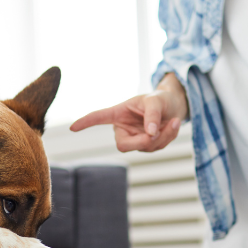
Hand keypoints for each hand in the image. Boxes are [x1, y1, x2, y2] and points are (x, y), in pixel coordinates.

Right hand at [69, 73, 187, 152]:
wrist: (174, 107)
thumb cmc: (160, 100)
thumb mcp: (156, 100)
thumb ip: (152, 114)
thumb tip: (150, 133)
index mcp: (118, 113)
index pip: (99, 118)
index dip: (86, 122)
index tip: (72, 128)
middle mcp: (123, 128)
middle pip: (123, 145)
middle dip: (142, 142)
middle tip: (156, 133)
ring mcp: (135, 139)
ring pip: (145, 147)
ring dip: (163, 137)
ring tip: (173, 121)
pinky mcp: (147, 146)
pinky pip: (157, 147)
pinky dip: (169, 137)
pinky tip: (174, 125)